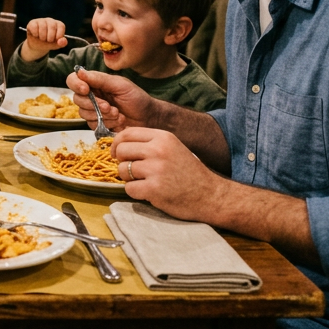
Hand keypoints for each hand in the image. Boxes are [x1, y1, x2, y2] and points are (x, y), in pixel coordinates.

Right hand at [21, 18, 67, 60]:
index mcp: (57, 24)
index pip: (61, 26)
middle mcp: (50, 20)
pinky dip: (35, 34)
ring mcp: (41, 20)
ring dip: (42, 37)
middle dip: (50, 37)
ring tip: (42, 39)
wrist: (36, 46)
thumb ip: (61, 43)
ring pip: (43, 26)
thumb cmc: (47, 43)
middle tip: (48, 41)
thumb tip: (63, 41)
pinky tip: (36, 35)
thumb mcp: (55, 45)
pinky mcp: (32, 22)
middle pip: (52, 26)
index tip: (55, 40)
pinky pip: (34, 27)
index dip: (59, 35)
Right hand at [65, 68, 158, 132]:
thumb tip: (80, 72)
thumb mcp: (120, 85)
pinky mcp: (97, 125)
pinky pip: (92, 125)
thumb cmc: (137, 99)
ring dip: (102, 115)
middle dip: (93, 104)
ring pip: (84, 114)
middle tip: (110, 107)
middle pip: (76, 99)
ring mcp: (93, 111)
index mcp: (95, 83)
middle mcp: (91, 96)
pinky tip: (119, 121)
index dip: (76, 85)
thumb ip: (100, 79)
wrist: (149, 119)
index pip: (73, 80)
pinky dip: (107, 124)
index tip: (86, 89)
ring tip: (118, 114)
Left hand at [111, 127, 227, 220]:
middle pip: (121, 150)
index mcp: (163, 137)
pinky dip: (136, 193)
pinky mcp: (154, 189)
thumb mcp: (172, 148)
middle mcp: (158, 150)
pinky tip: (150, 192)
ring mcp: (156, 169)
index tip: (117, 154)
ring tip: (145, 182)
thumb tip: (121, 144)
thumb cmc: (189, 173)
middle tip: (134, 171)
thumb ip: (150, 143)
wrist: (211, 195)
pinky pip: (129, 188)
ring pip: (122, 170)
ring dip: (129, 179)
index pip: (127, 133)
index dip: (117, 144)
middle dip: (123, 162)